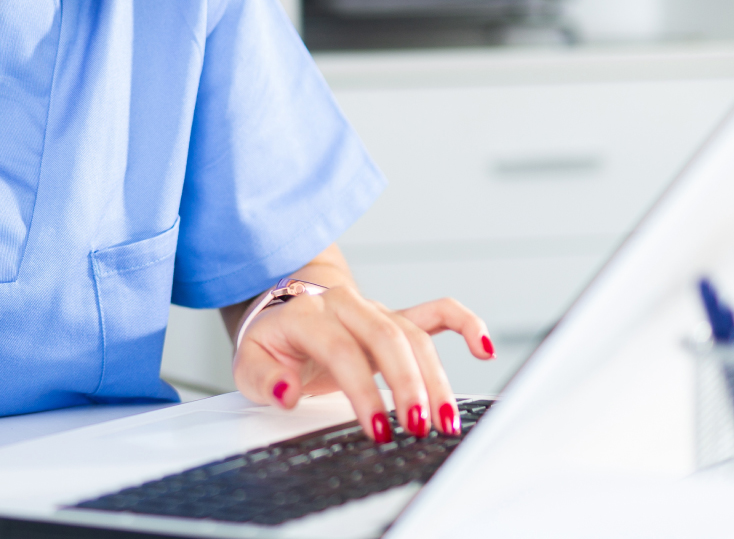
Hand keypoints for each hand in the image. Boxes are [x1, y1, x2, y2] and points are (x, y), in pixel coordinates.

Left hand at [232, 287, 491, 443]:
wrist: (283, 303)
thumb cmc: (271, 339)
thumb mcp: (249, 361)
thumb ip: (263, 378)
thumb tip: (285, 393)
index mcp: (307, 314)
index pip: (341, 350)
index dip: (362, 391)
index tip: (378, 429)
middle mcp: (345, 305)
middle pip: (386, 338)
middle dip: (408, 385)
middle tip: (418, 427)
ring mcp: (374, 309)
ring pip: (414, 335)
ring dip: (435, 377)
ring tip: (444, 421)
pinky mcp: (395, 317)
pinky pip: (436, 312)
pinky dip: (464, 323)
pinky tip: (484, 348)